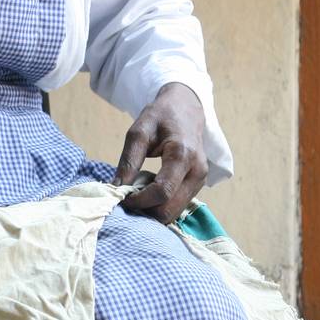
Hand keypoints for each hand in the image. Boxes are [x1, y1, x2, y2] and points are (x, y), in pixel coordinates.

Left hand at [113, 82, 207, 224]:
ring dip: (153, 209)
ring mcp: (201, 180)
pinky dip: (161, 204)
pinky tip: (150, 191)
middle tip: (127, 199)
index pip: (162, 191)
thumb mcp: (139, 131)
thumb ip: (129, 160)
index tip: (122, 197)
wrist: (186, 108)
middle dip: (146, 210)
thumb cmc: (161, 116)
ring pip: (175, 211)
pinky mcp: (199, 184)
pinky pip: (178, 205)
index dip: (139, 200)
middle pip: (170, 209)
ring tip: (138, 193)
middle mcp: (197, 171)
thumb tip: (117, 188)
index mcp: (183, 154)